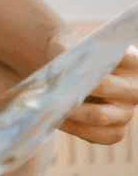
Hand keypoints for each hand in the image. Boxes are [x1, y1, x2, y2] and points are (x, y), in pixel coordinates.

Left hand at [47, 31, 137, 145]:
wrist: (69, 67)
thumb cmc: (72, 50)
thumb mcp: (67, 40)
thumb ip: (63, 47)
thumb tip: (58, 66)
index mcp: (130, 60)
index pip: (114, 60)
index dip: (90, 64)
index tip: (69, 67)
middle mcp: (134, 87)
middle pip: (104, 88)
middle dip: (74, 90)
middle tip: (50, 91)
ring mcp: (127, 111)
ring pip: (99, 116)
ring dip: (70, 113)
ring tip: (47, 106)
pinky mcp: (116, 129)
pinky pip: (97, 135)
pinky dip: (73, 128)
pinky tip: (55, 120)